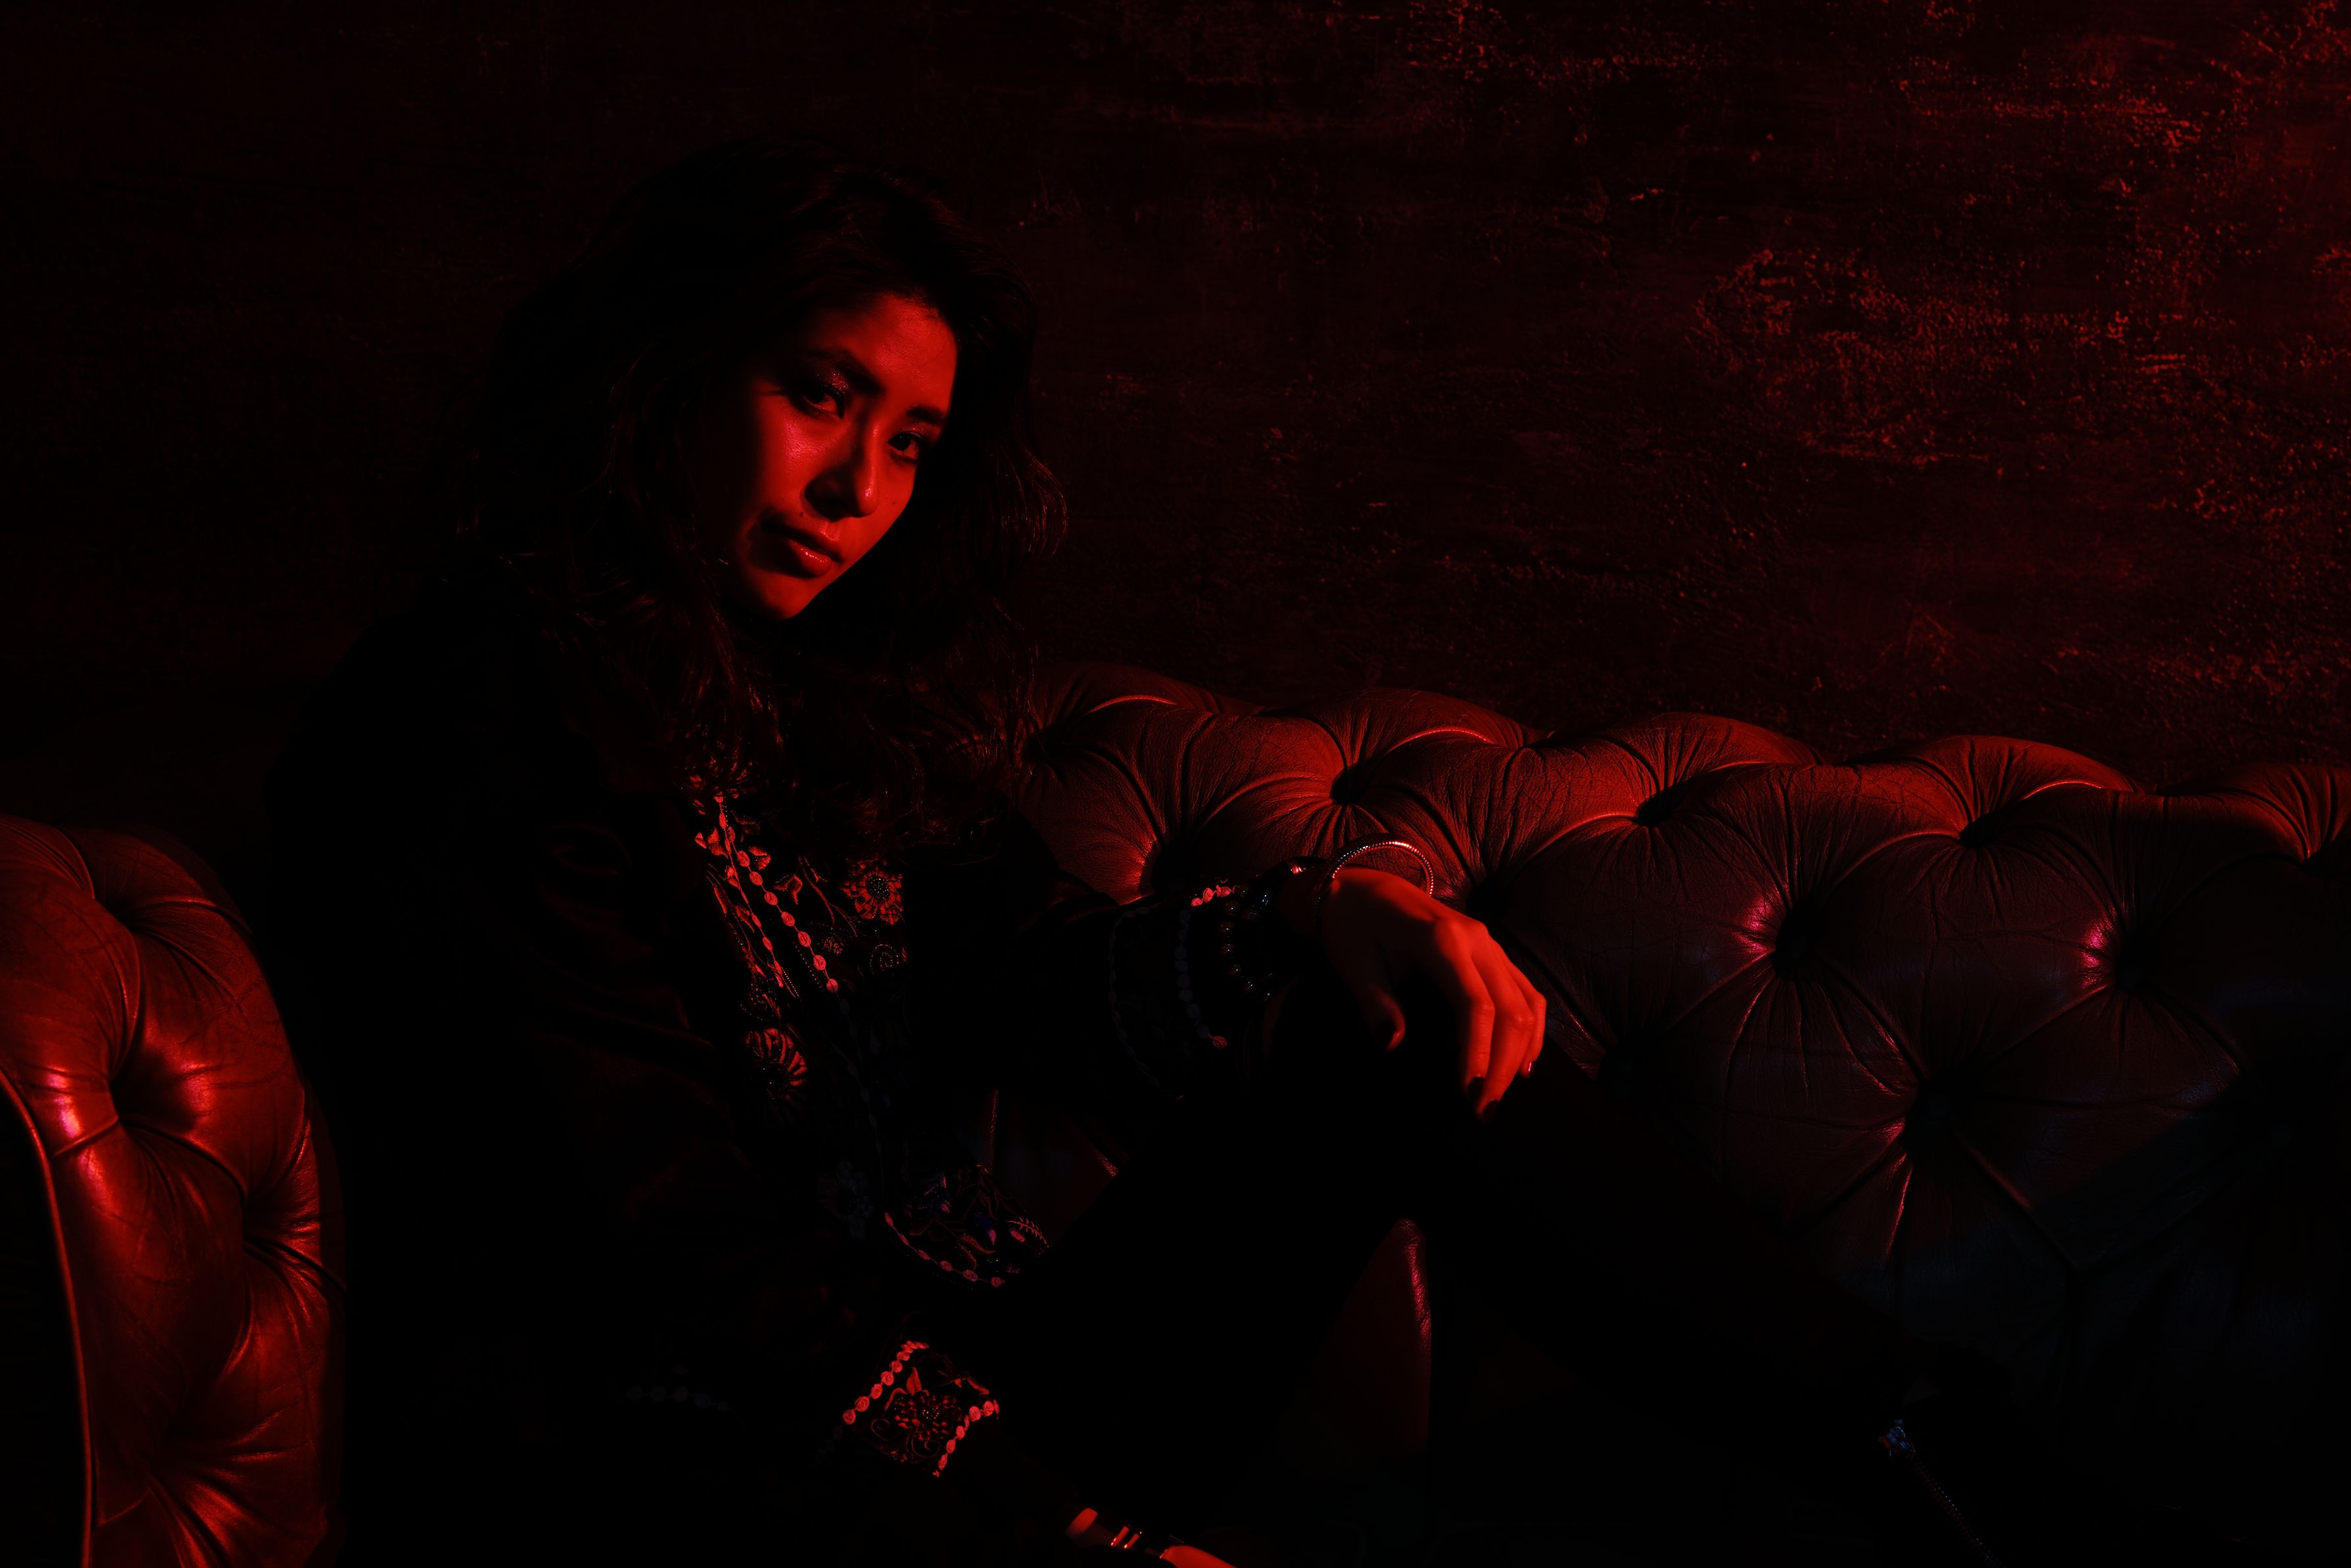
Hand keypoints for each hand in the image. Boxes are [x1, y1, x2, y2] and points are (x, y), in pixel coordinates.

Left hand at [1275, 865, 1545, 1116]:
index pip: (1475, 1005)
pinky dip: (1531, 1028)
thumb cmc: (1355, 926)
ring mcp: (1490, 944)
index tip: (1469, 1095)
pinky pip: (1525, 991)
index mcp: (1442, 940)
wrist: (1362, 886)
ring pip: (1526, 1002)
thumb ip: (1375, 1005)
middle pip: (1510, 1009)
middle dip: (1501, 1065)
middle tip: (1483, 1111)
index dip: (1477, 1053)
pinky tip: (1522, 1062)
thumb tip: (1392, 1045)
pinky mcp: (1493, 952)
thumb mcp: (1354, 965)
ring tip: (1499, 1095)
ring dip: (1520, 1053)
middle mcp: (1477, 940)